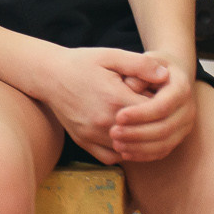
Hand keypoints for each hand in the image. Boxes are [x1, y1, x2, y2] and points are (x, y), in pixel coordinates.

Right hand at [33, 45, 168, 164]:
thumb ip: (140, 64)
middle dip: (154, 123)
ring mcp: (93, 134)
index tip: (162, 97)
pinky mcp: (83, 141)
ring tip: (144, 126)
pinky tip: (127, 139)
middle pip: (144, 133)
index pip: (154, 113)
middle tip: (157, 113)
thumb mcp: (111, 56)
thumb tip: (166, 75)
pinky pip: (111, 157)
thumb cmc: (81, 63)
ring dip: (140, 141)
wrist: (48, 75)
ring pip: (130, 149)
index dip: (163, 105)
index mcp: (115, 99)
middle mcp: (104, 121)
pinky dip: (122, 152)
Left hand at [108, 49, 199, 161]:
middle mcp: (188, 109)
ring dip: (139, 147)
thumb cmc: (148, 68)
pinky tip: (125, 153)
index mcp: (181, 88)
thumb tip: (132, 87)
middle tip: (113, 132)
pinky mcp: (177, 137)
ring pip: (165, 143)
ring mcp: (184, 126)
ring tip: (116, 144)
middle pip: (165, 128)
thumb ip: (138, 70)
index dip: (141, 113)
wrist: (165, 77)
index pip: (163, 105)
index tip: (118, 116)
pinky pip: (162, 151)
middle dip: (137, 133)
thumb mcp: (143, 61)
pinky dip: (144, 154)